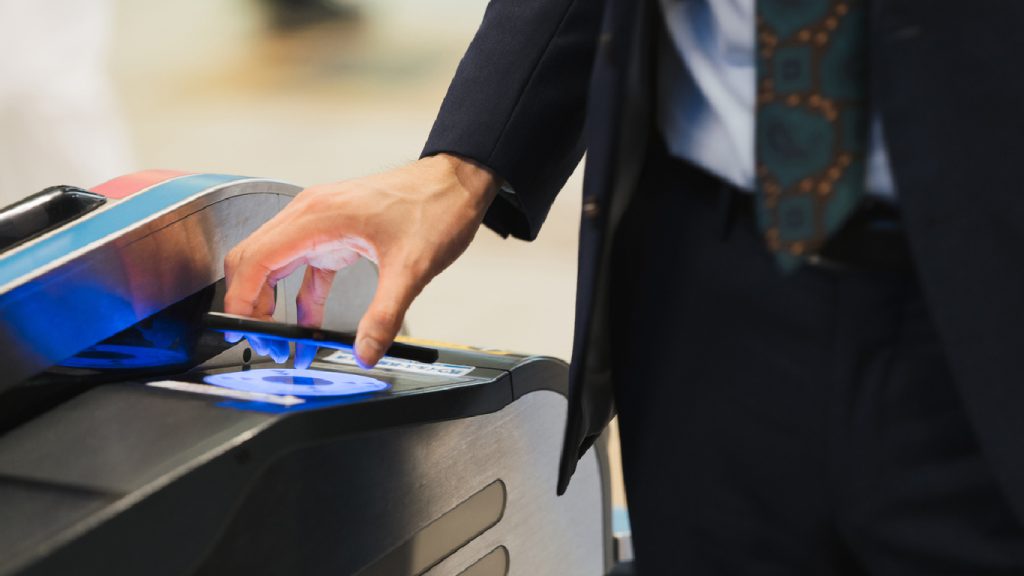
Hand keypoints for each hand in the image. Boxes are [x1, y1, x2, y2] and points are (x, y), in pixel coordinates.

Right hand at [223, 154, 498, 367]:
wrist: (457, 181)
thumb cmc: (435, 207)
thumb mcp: (412, 268)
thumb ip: (384, 315)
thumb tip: (364, 352)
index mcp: (316, 217)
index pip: (254, 261)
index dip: (242, 302)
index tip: (247, 334)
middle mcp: (308, 214)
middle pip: (253, 261)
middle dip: (250, 306)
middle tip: (263, 344)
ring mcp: (318, 221)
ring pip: (272, 263)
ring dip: (270, 302)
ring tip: (282, 341)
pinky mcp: (333, 232)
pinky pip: (302, 268)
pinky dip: (299, 297)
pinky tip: (309, 324)